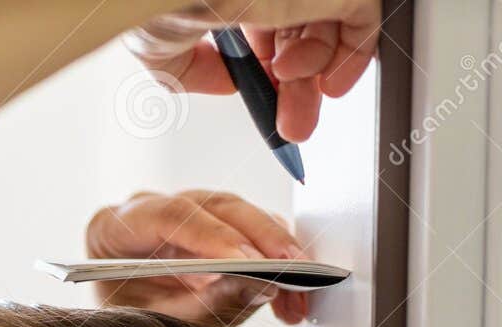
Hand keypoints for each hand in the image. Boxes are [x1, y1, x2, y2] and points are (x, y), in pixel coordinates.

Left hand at [86, 189, 308, 326]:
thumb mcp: (157, 325)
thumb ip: (203, 307)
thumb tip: (261, 286)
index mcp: (114, 227)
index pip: (173, 215)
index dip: (217, 238)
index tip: (252, 264)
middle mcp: (150, 210)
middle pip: (217, 207)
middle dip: (263, 243)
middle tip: (292, 276)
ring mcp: (183, 214)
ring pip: (243, 215)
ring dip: (278, 254)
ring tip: (297, 296)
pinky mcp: (212, 227)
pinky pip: (253, 233)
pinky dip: (276, 263)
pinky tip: (290, 295)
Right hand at [124, 1, 380, 141]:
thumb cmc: (154, 2)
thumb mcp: (158, 46)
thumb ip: (190, 69)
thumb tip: (227, 83)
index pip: (263, 19)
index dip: (265, 66)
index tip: (268, 104)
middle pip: (297, 29)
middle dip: (295, 87)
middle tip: (293, 127)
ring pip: (327, 27)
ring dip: (311, 81)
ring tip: (294, 111)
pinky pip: (360, 18)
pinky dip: (350, 57)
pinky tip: (328, 87)